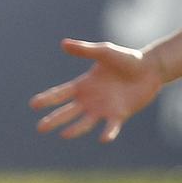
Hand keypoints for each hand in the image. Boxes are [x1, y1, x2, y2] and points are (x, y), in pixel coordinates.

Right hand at [30, 39, 163, 142]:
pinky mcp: (120, 114)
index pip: (60, 94)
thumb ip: (84, 50)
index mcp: (82, 85)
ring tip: (64, 135)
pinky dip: (108, 132)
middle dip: (54, 119)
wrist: (150, 70)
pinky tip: (103, 138)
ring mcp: (104, 109)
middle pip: (67, 112)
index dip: (47, 99)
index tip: (33, 105)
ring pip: (85, 122)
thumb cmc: (125, 59)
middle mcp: (89, 100)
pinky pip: (111, 126)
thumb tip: (63, 44)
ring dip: (75, 129)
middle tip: (40, 129)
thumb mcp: (104, 52)